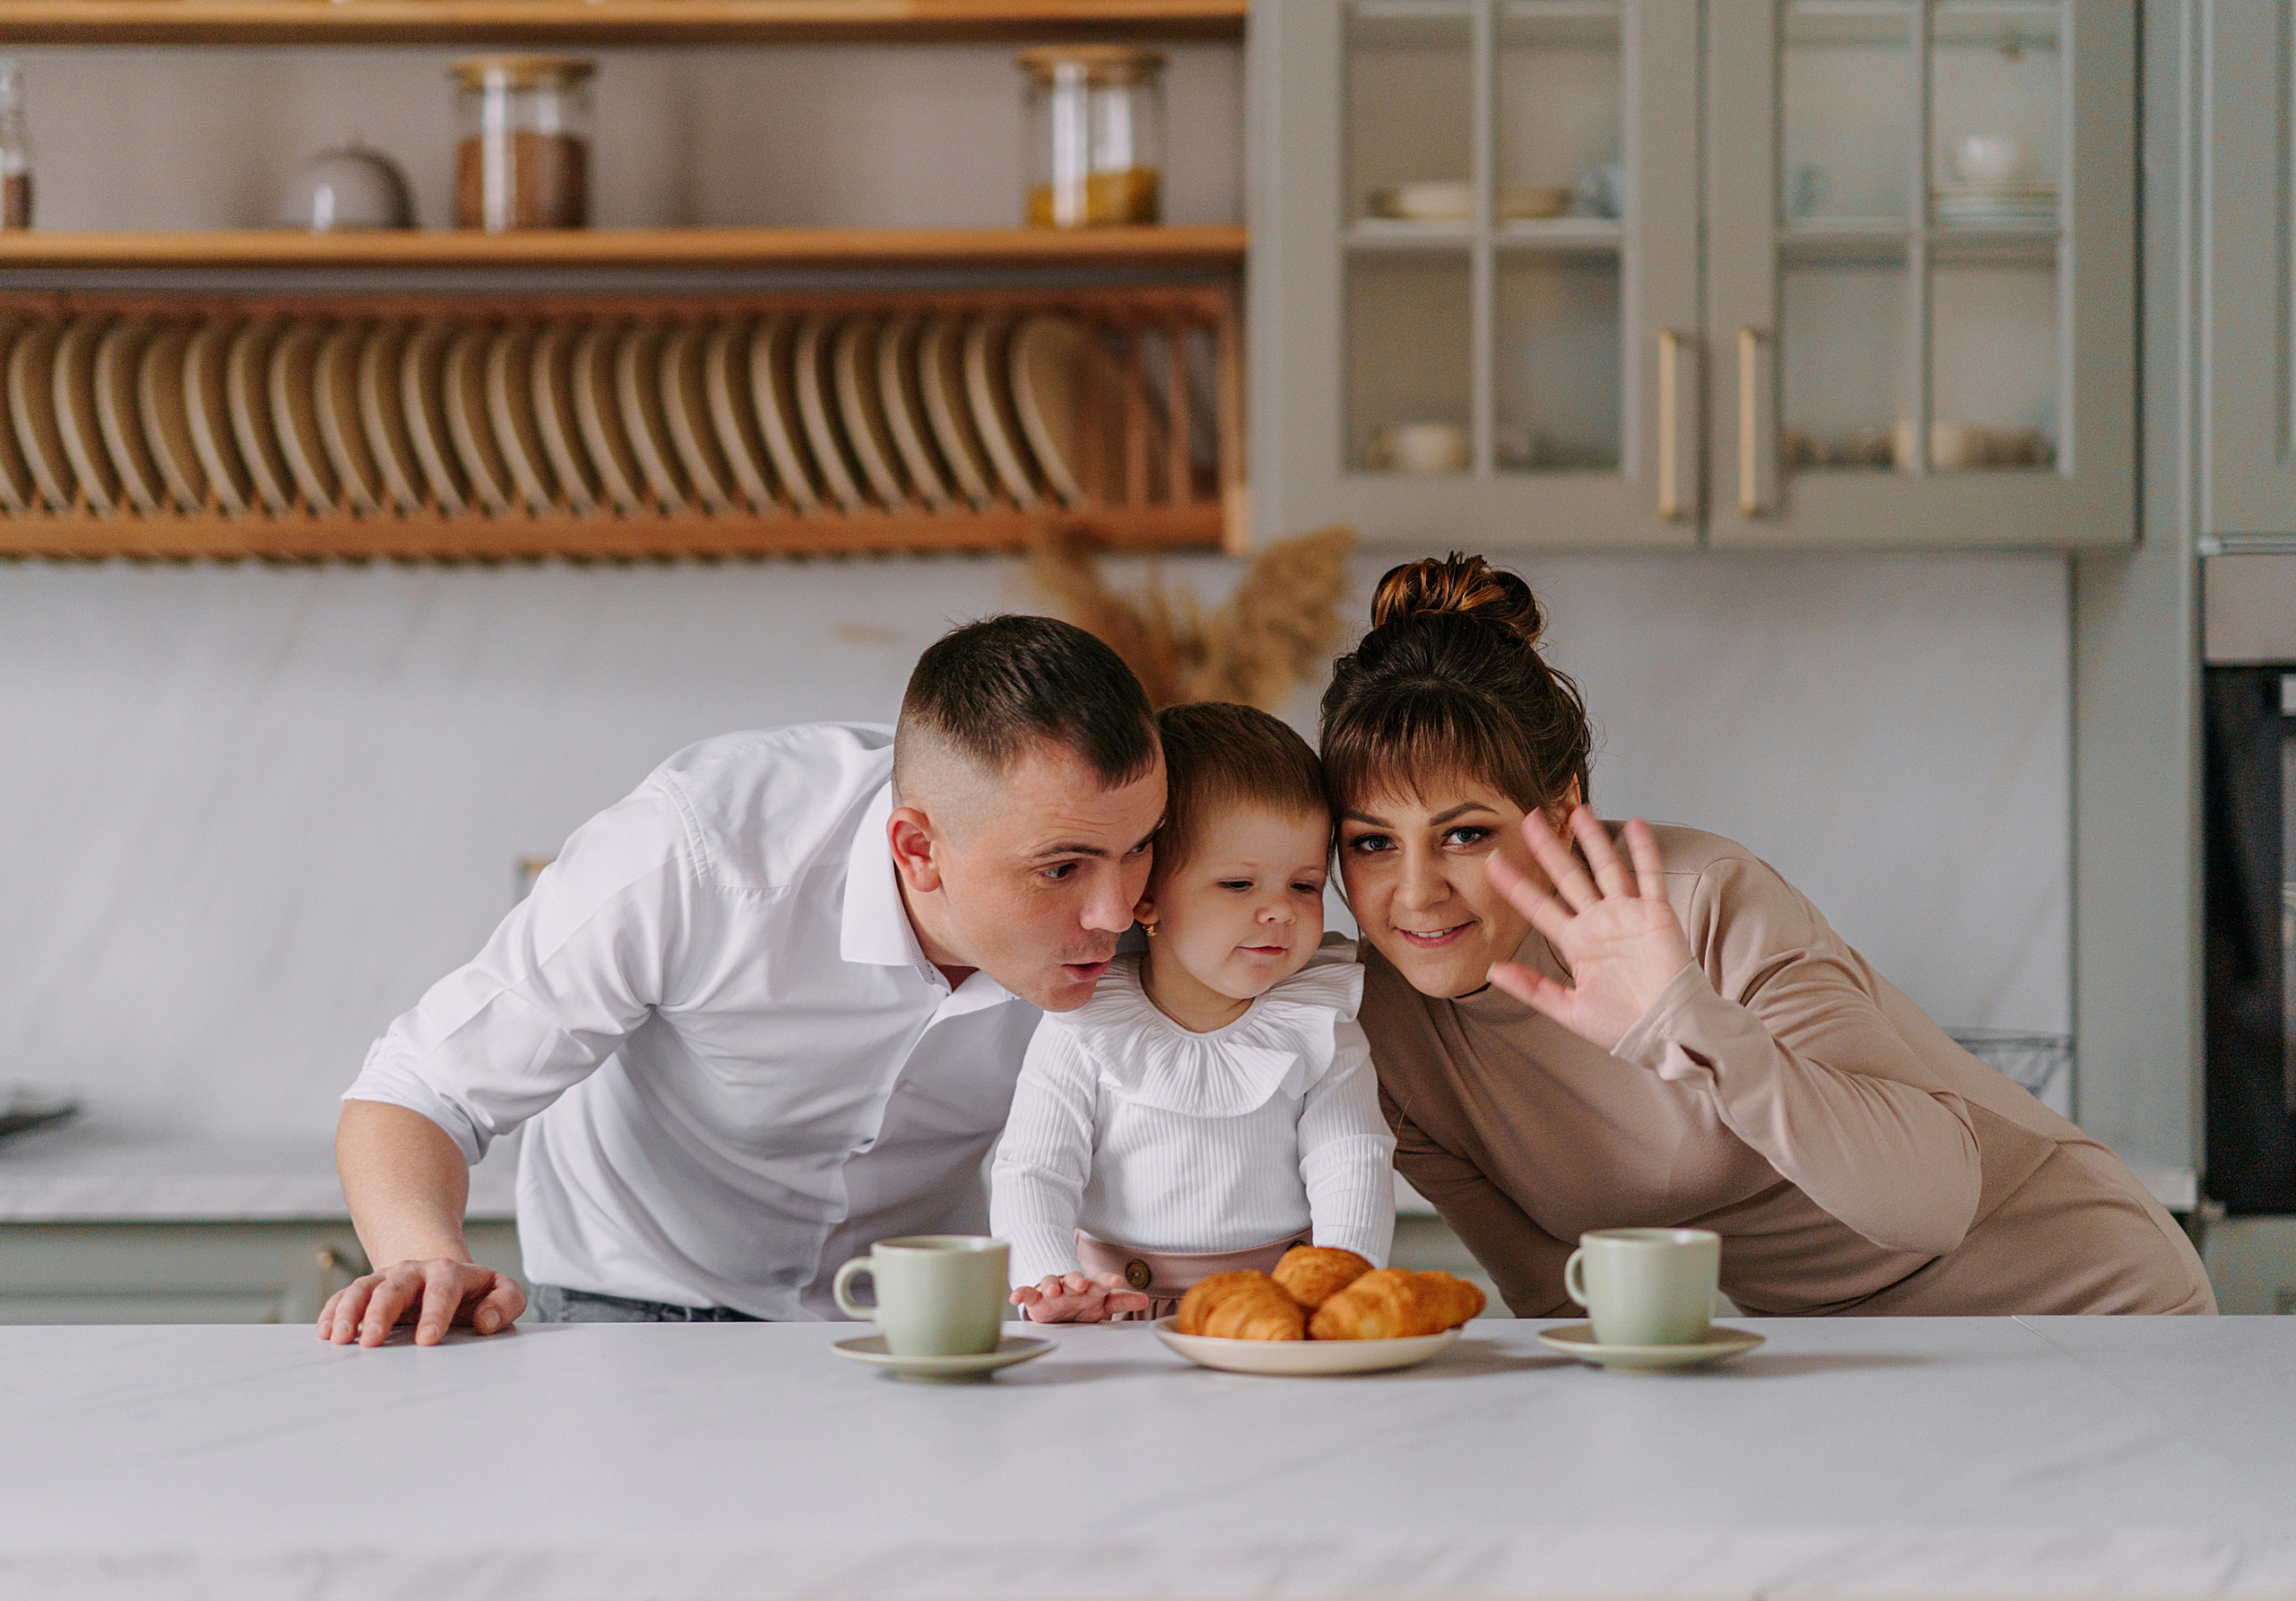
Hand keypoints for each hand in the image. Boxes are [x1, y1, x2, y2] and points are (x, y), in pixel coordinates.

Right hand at [317, 1256, 525, 1346]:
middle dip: (382, 1313)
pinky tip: (324, 1332)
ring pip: (365, 1288)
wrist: (444, 1275)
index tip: (428, 1340)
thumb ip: (506, 1303)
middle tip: (371, 1342)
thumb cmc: (475, 1294)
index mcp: (451, 1272)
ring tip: (339, 1339)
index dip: (436, 1313)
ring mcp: (388, 1279)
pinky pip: (345, 1297)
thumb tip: (486, 1321)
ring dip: (349, 1312)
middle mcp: (415, 1271)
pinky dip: (332, 1312)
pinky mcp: (368, 1290)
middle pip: (396, 1286)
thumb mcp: (501, 1294)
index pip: (443, 1288)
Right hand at [1009, 1272, 1150, 1322]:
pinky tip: (1014, 1297)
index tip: (1115, 1281)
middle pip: (1074, 1280)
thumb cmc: (1083, 1302)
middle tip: (1082, 1284)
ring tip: (1052, 1289)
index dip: (1107, 1281)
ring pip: (1050, 1282)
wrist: (1058, 1301)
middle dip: (1077, 1281)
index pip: (1101, 1283)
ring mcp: (1052, 1290)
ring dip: (1051, 1283)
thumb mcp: (1103, 1304)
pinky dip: (1021, 1293)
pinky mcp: (1035, 1298)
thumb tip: (1144, 1299)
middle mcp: (1071, 1286)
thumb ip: (1121, 1301)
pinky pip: (1027, 1292)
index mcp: (1090, 1288)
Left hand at [1483, 807, 1694, 1053]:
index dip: (1517, 885)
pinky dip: (1644, 850)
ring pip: (1605, 868)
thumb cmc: (1623, 1026)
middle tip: (1530, 819)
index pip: (1539, 907)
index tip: (1492, 863)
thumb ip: (1532, 988)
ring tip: (1576, 810)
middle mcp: (1599, 923)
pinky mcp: (1656, 915)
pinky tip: (1635, 825)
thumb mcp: (1569, 1009)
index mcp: (1577, 944)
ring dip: (1592, 840)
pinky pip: (1649, 876)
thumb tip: (1492, 971)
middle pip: (1569, 877)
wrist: (1668, 1032)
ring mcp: (1627, 916)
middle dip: (1549, 849)